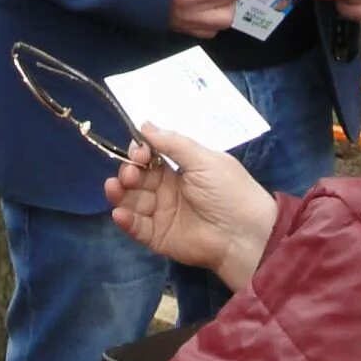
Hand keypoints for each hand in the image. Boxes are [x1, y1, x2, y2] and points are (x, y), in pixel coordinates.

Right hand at [103, 125, 277, 292]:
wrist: (244, 233)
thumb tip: (145, 124)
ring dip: (119, 193)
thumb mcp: (204, 160)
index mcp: (179, 170)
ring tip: (116, 187)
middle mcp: (166, 190)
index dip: (139, 153)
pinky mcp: (158, 237)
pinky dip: (125, 220)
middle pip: (136, 178)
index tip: (138, 151)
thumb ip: (173, 143)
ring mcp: (161, 214)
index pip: (149, 158)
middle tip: (131, 172)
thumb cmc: (228, 190)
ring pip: (131, 200)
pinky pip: (136, 227)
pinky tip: (120, 213)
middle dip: (128, 171)